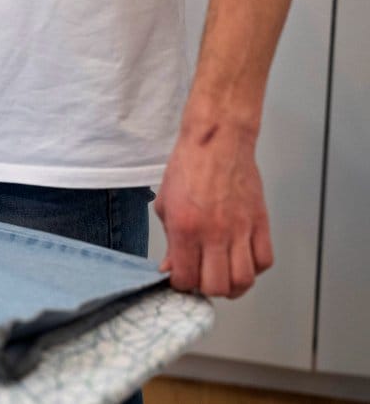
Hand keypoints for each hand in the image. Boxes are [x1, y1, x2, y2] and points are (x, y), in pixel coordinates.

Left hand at [154, 120, 273, 297]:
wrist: (217, 141)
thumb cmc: (188, 167)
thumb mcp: (165, 205)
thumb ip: (170, 241)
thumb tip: (171, 267)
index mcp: (185, 228)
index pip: (186, 278)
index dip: (181, 285)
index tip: (180, 278)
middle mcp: (214, 233)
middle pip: (217, 286)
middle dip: (206, 289)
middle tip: (201, 278)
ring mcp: (240, 229)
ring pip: (244, 280)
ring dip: (232, 286)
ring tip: (223, 275)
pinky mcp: (260, 222)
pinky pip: (264, 261)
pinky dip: (254, 269)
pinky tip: (242, 261)